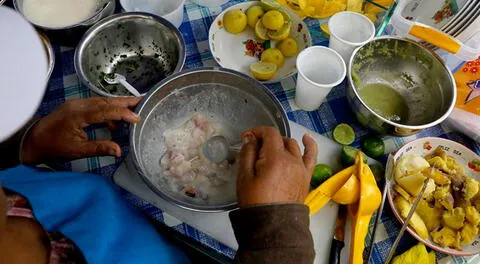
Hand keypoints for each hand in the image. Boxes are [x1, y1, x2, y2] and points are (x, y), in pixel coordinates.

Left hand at [21, 97, 140, 163]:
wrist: (33, 140)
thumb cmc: (54, 147)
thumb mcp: (77, 151)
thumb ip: (99, 148)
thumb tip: (119, 151)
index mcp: (78, 115)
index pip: (105, 110)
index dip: (123, 113)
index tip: (137, 118)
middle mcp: (79, 105)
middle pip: (106, 101)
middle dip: (126, 102)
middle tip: (144, 101)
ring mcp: (78, 103)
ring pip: (103, 101)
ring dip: (119, 105)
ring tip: (136, 108)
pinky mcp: (78, 106)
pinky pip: (97, 105)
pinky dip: (110, 110)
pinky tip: (116, 121)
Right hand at [237, 126, 316, 206]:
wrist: (273, 224)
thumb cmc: (256, 202)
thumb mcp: (244, 176)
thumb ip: (247, 153)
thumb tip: (250, 138)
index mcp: (276, 158)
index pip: (270, 133)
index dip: (257, 131)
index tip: (247, 137)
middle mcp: (292, 160)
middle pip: (280, 139)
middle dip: (266, 140)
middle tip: (254, 150)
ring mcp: (301, 168)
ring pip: (293, 145)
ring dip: (281, 144)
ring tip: (270, 152)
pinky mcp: (306, 176)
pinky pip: (311, 156)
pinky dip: (310, 145)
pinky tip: (306, 138)